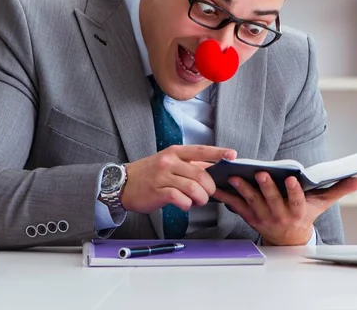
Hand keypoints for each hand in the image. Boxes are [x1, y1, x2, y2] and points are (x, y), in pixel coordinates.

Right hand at [121, 145, 236, 213]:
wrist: (123, 183)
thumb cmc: (150, 173)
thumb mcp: (169, 163)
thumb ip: (189, 165)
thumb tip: (212, 169)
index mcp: (175, 152)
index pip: (201, 150)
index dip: (218, 153)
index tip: (232, 155)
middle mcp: (169, 161)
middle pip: (200, 173)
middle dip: (210, 187)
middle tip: (209, 194)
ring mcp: (163, 176)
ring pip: (193, 187)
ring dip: (200, 198)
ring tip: (197, 201)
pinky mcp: (158, 192)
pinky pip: (180, 198)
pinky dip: (187, 205)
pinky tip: (185, 205)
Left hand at [212, 172, 356, 245]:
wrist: (288, 238)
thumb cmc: (304, 214)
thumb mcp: (322, 203)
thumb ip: (338, 189)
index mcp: (297, 211)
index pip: (297, 201)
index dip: (295, 191)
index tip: (293, 179)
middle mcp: (279, 215)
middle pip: (272, 200)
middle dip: (266, 187)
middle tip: (261, 174)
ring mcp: (262, 216)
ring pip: (252, 202)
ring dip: (243, 189)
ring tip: (235, 176)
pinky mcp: (248, 216)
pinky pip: (235, 206)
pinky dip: (225, 196)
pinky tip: (216, 186)